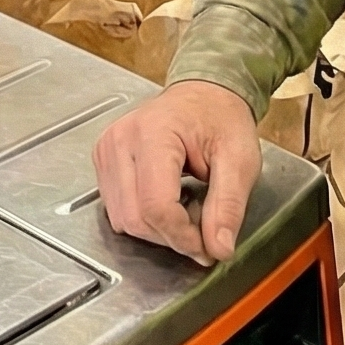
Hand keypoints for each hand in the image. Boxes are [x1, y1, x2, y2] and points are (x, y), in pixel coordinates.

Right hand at [93, 80, 261, 265]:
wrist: (203, 95)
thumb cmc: (220, 119)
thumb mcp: (240, 159)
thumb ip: (228, 205)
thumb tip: (218, 249)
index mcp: (154, 132)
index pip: (156, 206)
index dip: (183, 237)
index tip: (207, 246)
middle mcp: (121, 140)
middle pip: (135, 218)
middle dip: (171, 237)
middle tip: (202, 229)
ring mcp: (107, 149)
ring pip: (122, 219)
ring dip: (157, 230)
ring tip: (186, 208)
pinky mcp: (103, 159)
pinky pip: (116, 209)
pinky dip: (144, 218)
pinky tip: (167, 201)